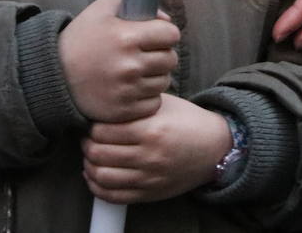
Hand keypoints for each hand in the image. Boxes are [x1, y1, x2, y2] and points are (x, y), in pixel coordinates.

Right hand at [58, 0, 179, 122]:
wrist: (55, 75)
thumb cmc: (81, 39)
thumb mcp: (101, 9)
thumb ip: (135, 4)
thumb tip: (165, 20)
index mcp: (126, 37)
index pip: (171, 34)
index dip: (165, 33)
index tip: (155, 35)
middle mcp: (130, 65)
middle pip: (170, 59)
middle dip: (161, 53)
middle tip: (143, 53)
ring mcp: (128, 90)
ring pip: (164, 81)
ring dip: (154, 75)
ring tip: (134, 70)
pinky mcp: (126, 110)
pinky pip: (154, 102)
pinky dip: (146, 96)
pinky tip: (130, 88)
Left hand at [81, 94, 231, 203]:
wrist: (215, 148)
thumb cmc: (186, 120)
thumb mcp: (160, 104)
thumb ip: (131, 106)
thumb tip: (98, 108)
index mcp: (150, 131)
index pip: (101, 131)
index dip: (90, 126)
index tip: (90, 123)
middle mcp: (149, 157)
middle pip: (98, 154)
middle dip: (86, 145)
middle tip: (87, 138)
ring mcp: (150, 179)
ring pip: (102, 177)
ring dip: (89, 166)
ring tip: (90, 156)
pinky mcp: (151, 194)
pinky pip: (115, 196)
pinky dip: (97, 187)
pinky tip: (94, 175)